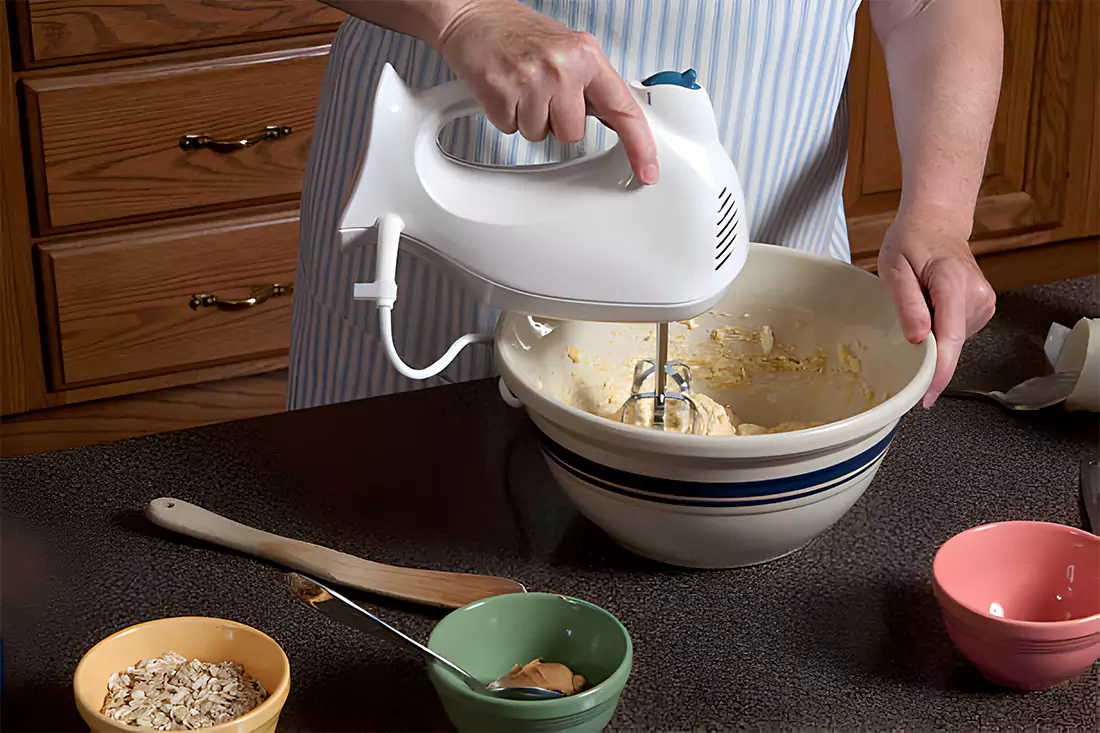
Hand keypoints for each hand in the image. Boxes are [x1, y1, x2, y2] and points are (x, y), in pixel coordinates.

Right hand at [435, 0, 658, 182]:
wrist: (474, 16)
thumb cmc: (521, 34)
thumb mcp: (569, 50)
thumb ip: (592, 84)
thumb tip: (617, 118)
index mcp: (587, 55)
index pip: (623, 108)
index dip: (639, 144)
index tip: (647, 169)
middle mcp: (563, 67)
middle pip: (572, 133)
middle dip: (556, 121)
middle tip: (542, 92)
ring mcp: (532, 81)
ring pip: (541, 135)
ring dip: (529, 119)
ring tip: (521, 88)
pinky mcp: (501, 94)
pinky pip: (512, 129)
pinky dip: (506, 116)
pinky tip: (504, 90)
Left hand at [877, 216, 995, 407]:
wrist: (936, 222)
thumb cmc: (912, 241)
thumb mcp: (894, 268)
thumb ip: (906, 304)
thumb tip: (918, 340)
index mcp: (953, 283)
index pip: (951, 337)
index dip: (939, 372)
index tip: (927, 395)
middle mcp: (976, 294)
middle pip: (950, 342)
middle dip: (926, 348)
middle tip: (904, 321)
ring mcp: (984, 302)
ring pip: (953, 340)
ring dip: (931, 334)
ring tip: (920, 300)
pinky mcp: (983, 308)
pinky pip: (956, 332)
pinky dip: (939, 328)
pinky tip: (932, 306)